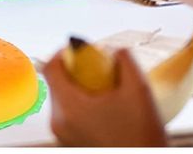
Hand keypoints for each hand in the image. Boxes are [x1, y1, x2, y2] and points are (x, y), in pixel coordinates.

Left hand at [44, 47, 165, 146]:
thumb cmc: (142, 137)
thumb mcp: (139, 90)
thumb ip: (124, 59)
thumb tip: (112, 49)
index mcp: (69, 107)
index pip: (50, 68)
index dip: (63, 53)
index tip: (80, 51)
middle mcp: (59, 123)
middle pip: (56, 83)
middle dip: (74, 70)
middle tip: (96, 69)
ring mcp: (63, 136)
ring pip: (62, 99)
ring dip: (79, 88)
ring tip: (104, 90)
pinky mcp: (70, 144)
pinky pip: (68, 115)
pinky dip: (80, 104)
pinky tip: (104, 108)